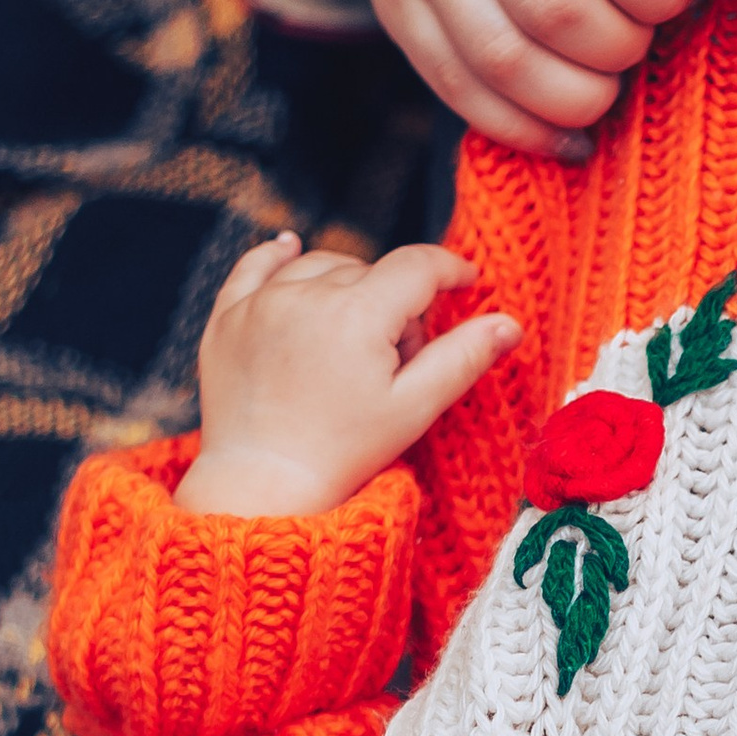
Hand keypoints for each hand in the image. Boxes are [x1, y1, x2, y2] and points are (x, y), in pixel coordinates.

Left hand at [174, 233, 519, 517]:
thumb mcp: (414, 409)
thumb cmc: (343, 455)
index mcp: (357, 313)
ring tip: (353, 338)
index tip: (467, 282)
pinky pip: (256, 265)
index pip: (417, 266)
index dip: (450, 270)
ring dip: (346, 285)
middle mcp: (305, 295)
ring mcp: (261, 303)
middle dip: (396, 303)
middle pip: (372, 271)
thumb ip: (463, 359)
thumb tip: (509, 324)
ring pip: (321, 265)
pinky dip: (278, 255)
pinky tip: (292, 249)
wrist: (263, 486)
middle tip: (396, 359)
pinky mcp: (227, 317)